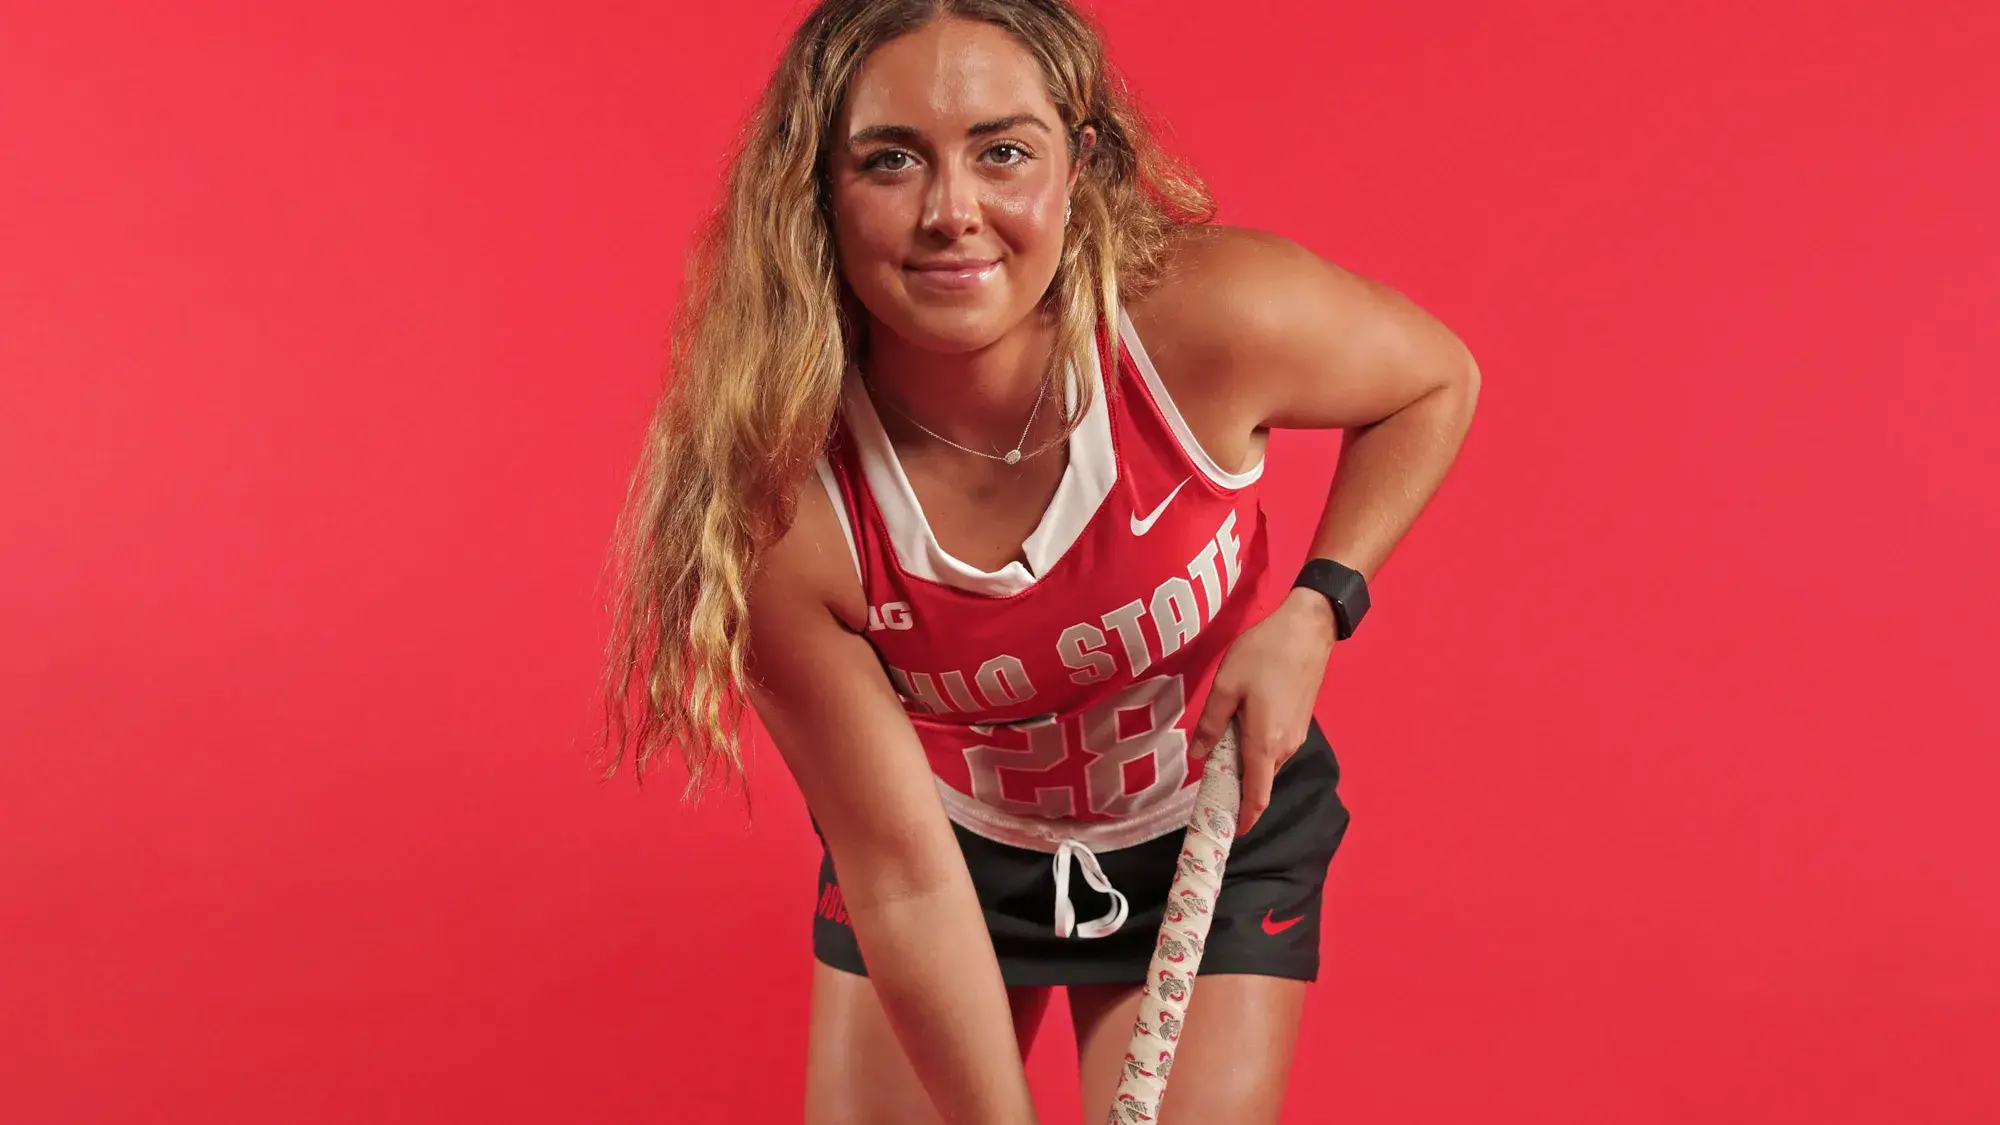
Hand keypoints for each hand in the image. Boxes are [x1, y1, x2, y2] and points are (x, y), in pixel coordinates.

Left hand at [1190, 587, 1337, 834]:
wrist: (1307, 629)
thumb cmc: (1263, 654)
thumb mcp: (1226, 685)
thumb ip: (1211, 723)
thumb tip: (1200, 756)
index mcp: (1264, 743)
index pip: (1256, 796)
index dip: (1243, 819)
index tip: (1227, 832)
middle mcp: (1284, 748)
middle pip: (1258, 781)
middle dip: (1235, 789)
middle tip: (1206, 782)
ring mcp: (1295, 736)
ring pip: (1265, 763)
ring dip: (1244, 765)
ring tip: (1219, 748)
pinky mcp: (1299, 724)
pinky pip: (1273, 748)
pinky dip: (1255, 750)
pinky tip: (1239, 728)